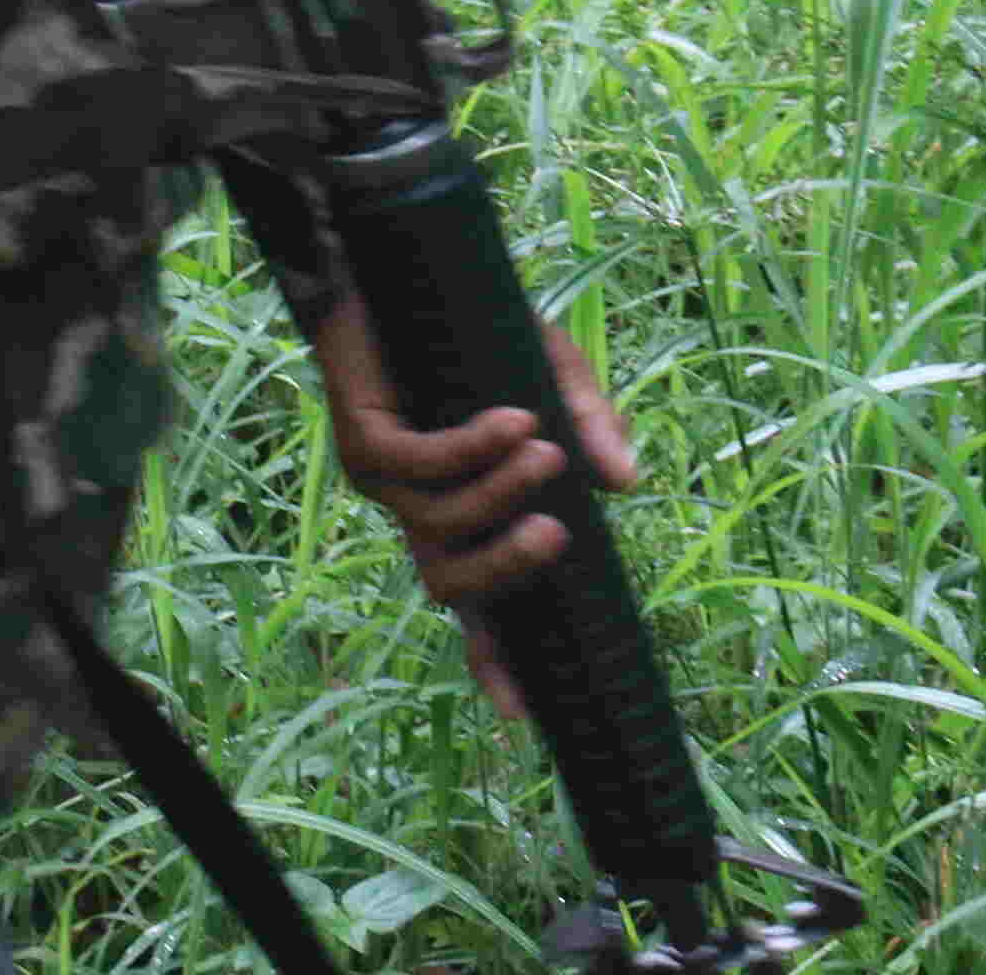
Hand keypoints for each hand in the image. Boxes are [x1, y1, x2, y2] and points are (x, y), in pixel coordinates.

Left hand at [312, 293, 643, 713]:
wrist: (383, 268)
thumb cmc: (468, 331)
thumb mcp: (547, 373)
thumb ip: (588, 423)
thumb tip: (626, 483)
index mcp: (459, 515)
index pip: (474, 606)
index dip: (493, 662)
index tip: (522, 717)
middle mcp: (417, 510)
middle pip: (451, 586)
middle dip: (508, 568)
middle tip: (558, 528)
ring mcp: (383, 479)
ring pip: (437, 524)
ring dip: (497, 492)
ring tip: (542, 446)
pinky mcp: (359, 437)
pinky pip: (417, 464)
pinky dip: (470, 449)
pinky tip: (511, 420)